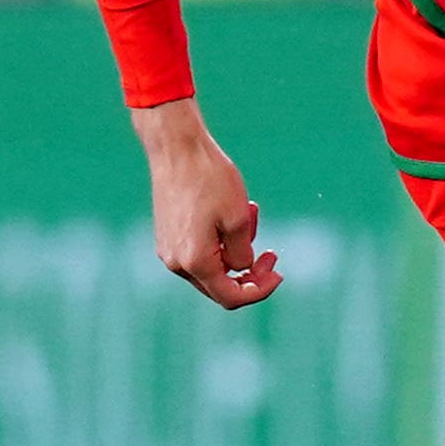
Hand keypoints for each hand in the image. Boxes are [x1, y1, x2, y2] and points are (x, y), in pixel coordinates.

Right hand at [134, 99, 282, 308]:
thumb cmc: (210, 179)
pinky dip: (218, 243)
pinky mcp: (166, 236)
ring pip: (210, 268)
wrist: (176, 148)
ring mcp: (168, 250)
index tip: (278, 273)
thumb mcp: (239, 219)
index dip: (260, 291)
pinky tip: (229, 213)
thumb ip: (243, 253)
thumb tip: (241, 268)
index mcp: (195, 262)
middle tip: (271, 254)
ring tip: (249, 214)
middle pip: (219, 287)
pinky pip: (198, 252)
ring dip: (234, 252)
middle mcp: (176, 263)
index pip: (231, 297)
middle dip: (249, 273)